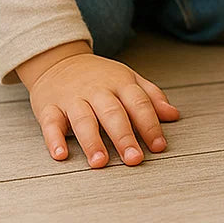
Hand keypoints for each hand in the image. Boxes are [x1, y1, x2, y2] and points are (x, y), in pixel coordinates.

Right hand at [19, 42, 179, 167]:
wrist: (60, 60)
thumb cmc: (100, 75)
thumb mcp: (128, 79)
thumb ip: (151, 97)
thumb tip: (174, 115)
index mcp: (121, 82)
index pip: (139, 103)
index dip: (150, 125)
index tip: (159, 147)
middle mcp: (98, 90)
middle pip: (113, 113)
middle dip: (124, 137)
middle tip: (133, 160)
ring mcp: (73, 98)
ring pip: (83, 119)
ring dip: (92, 141)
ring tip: (100, 162)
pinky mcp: (49, 107)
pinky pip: (51, 123)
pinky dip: (54, 139)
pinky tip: (61, 154)